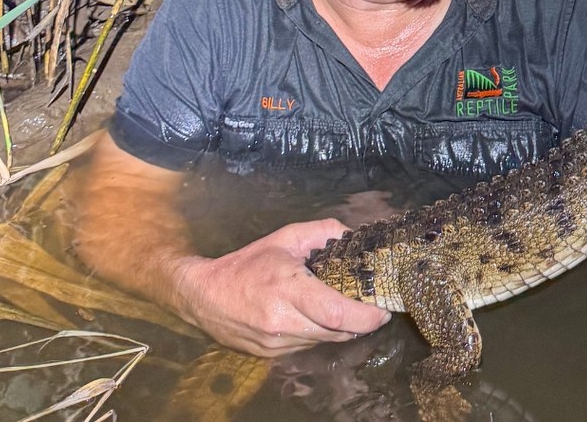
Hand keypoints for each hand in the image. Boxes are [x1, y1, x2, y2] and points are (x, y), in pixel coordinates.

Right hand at [172, 219, 390, 356]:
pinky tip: (316, 318)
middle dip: (361, 323)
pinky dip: (319, 334)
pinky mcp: (272, 354)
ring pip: (325, 342)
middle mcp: (283, 321)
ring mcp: (277, 342)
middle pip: (337, 332)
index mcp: (288, 289)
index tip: (383, 309)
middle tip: (374, 308)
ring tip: (345, 309)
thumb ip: (323, 231)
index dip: (367, 316)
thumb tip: (354, 236)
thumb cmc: (247, 264)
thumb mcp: (285, 237)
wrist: (204, 295)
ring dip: (340, 329)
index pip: (337, 314)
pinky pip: (308, 346)